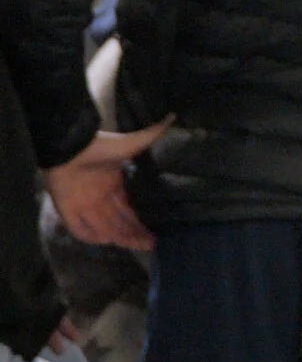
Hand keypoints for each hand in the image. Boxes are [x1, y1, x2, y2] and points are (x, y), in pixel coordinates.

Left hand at [43, 121, 172, 253]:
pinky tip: (106, 241)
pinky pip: (79, 229)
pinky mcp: (67, 211)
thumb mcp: (130, 143)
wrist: (71, 146)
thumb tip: (173, 116)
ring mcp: (84, 206)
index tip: (154, 232)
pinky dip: (91, 236)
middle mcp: (100, 199)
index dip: (140, 221)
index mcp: (113, 185)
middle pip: (119, 222)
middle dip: (134, 234)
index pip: (129, 209)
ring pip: (103, 228)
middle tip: (150, 244)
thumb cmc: (100, 146)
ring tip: (136, 245)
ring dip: (119, 237)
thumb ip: (150, 135)